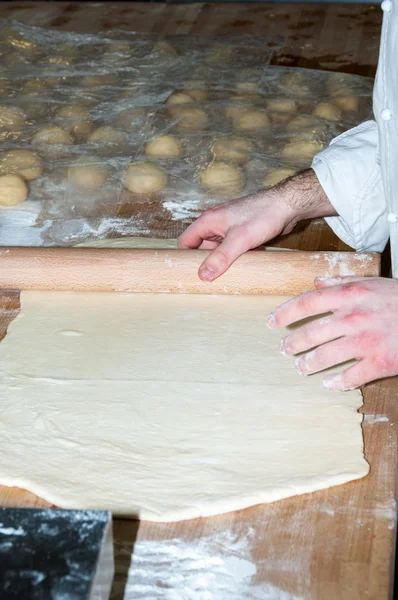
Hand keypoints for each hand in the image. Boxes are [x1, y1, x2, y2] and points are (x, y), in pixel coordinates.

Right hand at [178, 169, 336, 281]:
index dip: (183, 258)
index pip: (185, 241)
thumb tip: (203, 275)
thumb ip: (220, 257)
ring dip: (218, 262)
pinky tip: (235, 270)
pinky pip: (229, 249)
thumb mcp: (240, 239)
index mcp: (209, 221)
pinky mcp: (241, 233)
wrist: (287, 205)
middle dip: (202, 263)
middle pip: (200, 247)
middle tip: (204, 282)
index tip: (186, 274)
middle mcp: (216, 224)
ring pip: (216, 250)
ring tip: (219, 279)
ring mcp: (229, 228)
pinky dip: (230, 259)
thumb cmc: (263, 215)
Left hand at [267, 276, 397, 390]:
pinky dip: (337, 382)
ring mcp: (366, 341)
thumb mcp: (373, 282)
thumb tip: (317, 282)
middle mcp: (353, 317)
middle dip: (292, 343)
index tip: (272, 323)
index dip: (284, 313)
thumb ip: (343, 282)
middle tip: (284, 350)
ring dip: (308, 364)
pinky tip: (329, 383)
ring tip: (300, 368)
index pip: (306, 303)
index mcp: (350, 295)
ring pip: (325, 356)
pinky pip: (351, 376)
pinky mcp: (380, 362)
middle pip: (311, 333)